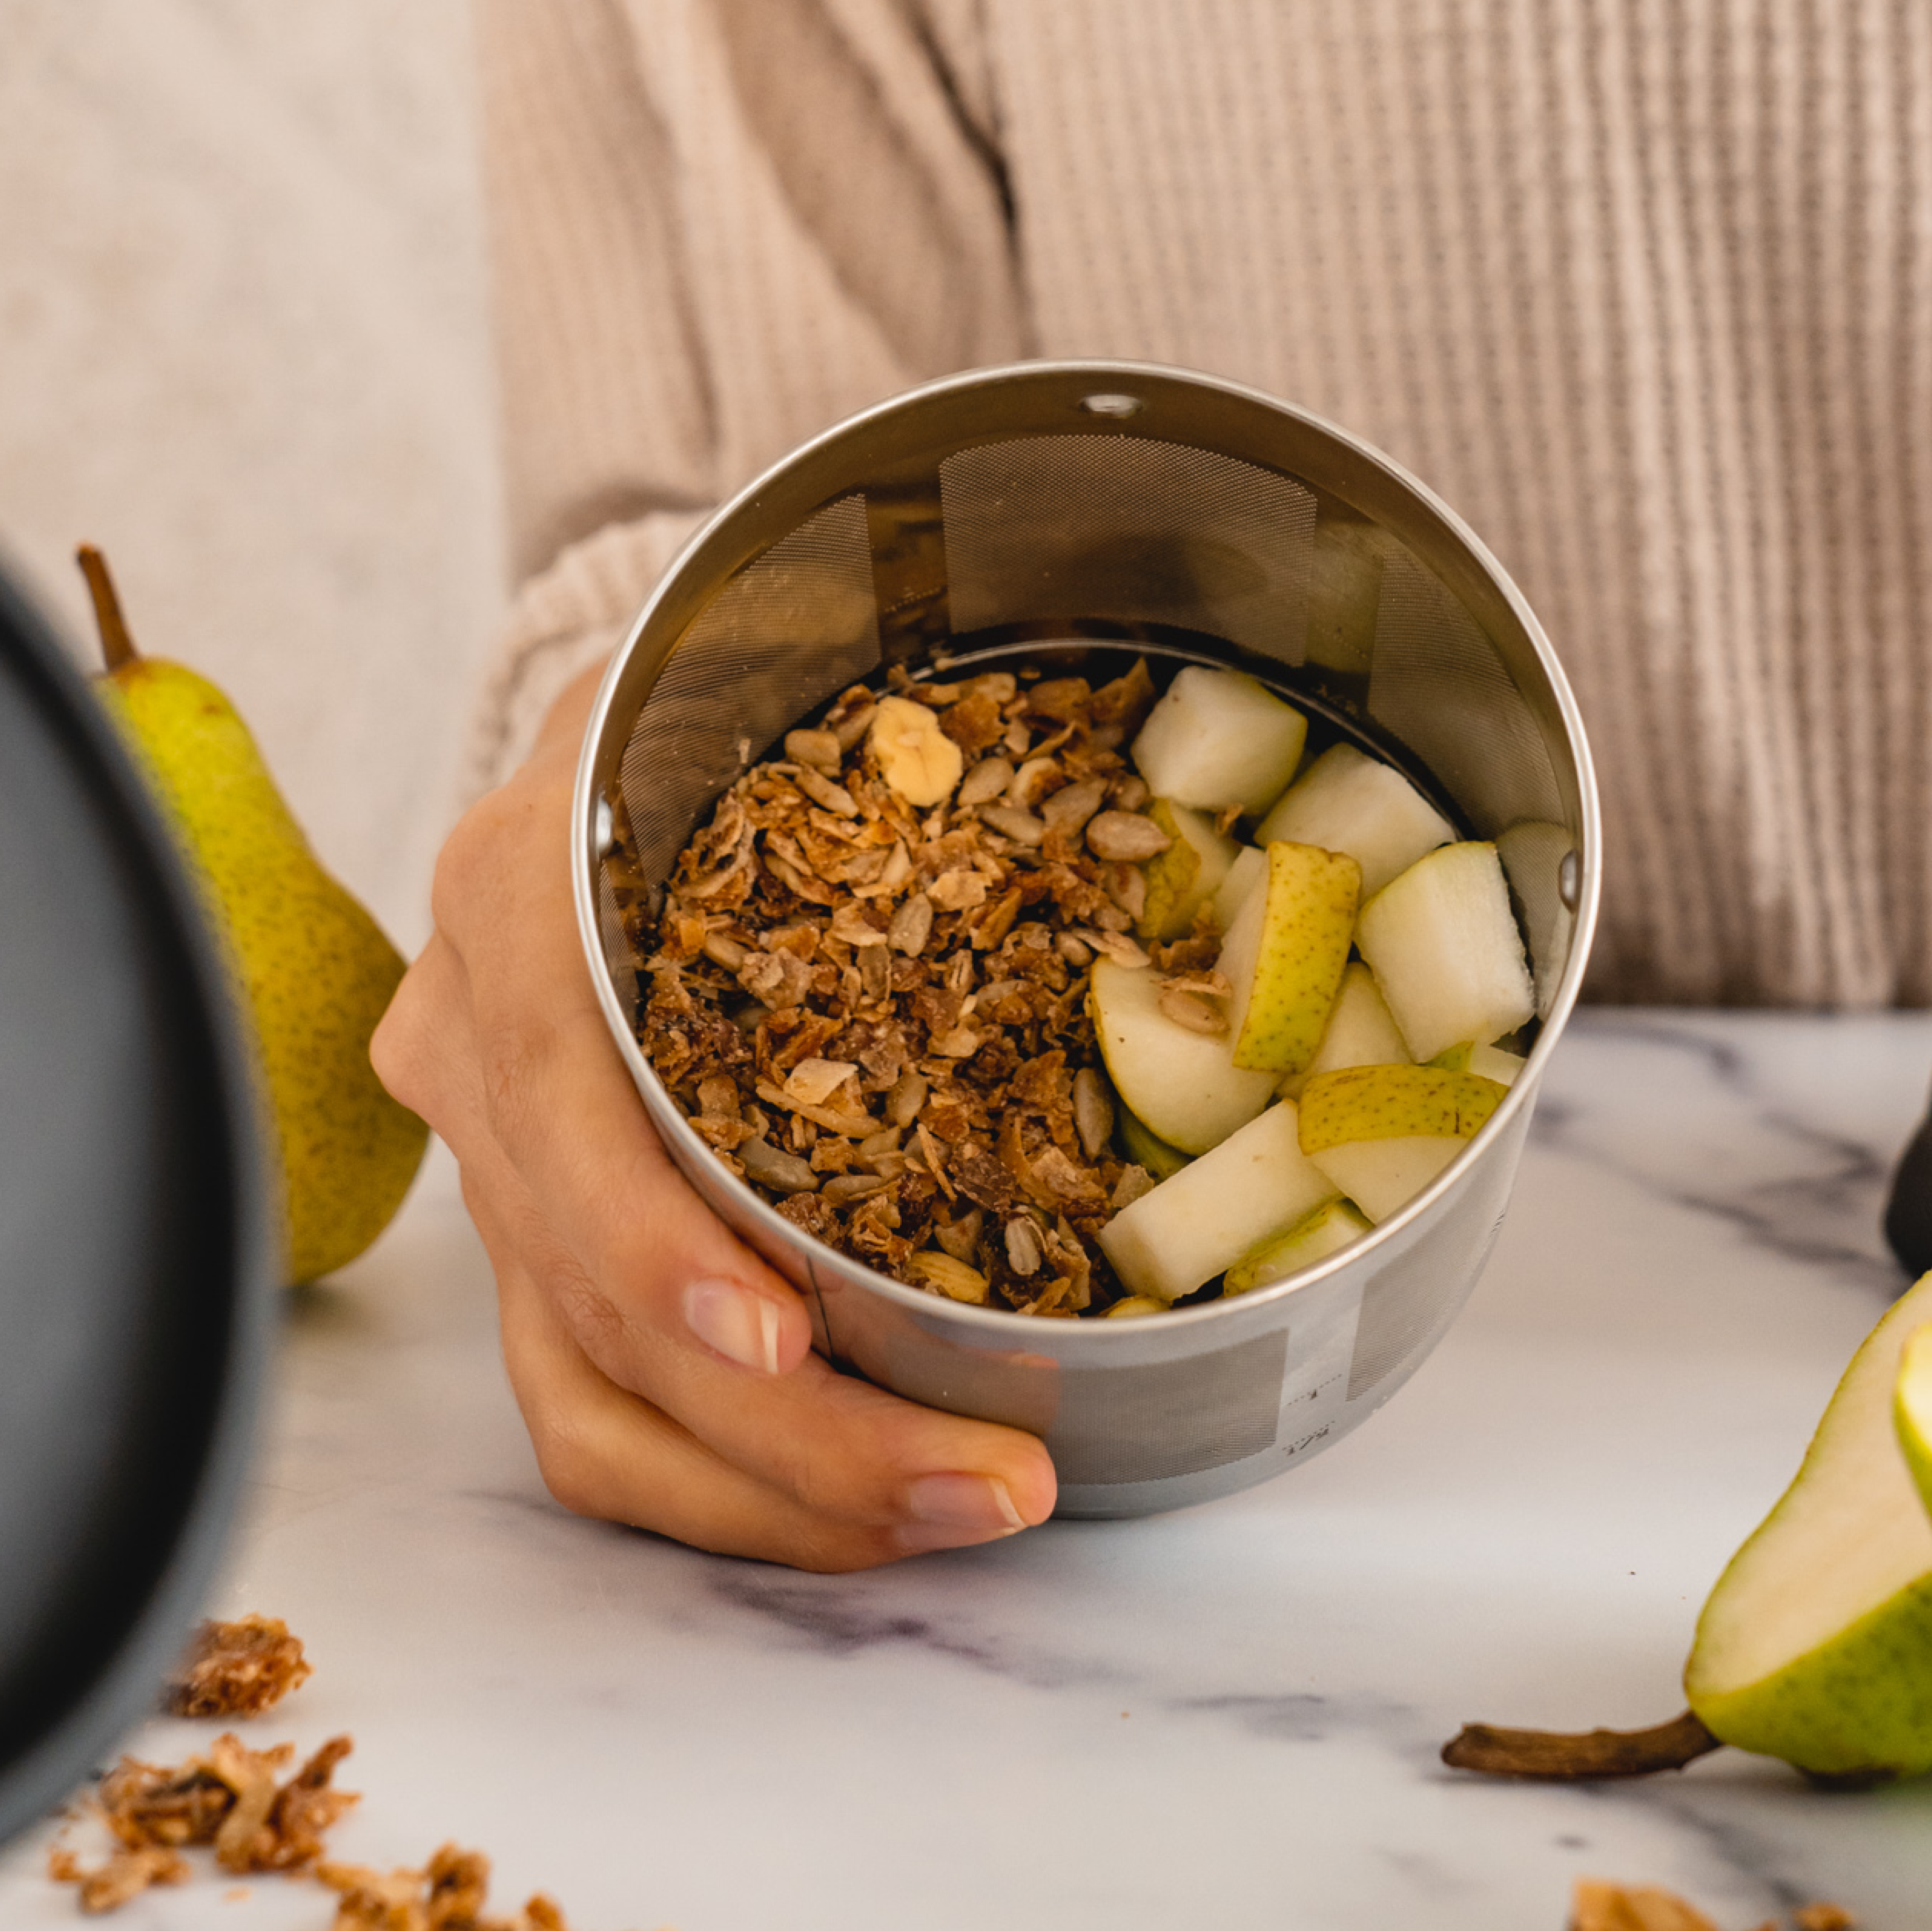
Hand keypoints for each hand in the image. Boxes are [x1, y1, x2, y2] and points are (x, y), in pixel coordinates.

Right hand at [372, 665, 1056, 1568]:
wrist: (633, 727)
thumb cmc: (736, 707)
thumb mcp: (793, 697)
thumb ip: (913, 769)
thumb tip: (1177, 865)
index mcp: (524, 899)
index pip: (563, 1114)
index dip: (664, 1247)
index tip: (791, 1339)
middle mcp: (478, 1045)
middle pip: (595, 1304)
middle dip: (795, 1433)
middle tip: (992, 1483)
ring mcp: (493, 1158)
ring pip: (591, 1398)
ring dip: (774, 1493)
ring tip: (958, 1511)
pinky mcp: (538, 1233)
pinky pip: (596, 1402)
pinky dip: (727, 1476)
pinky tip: (861, 1493)